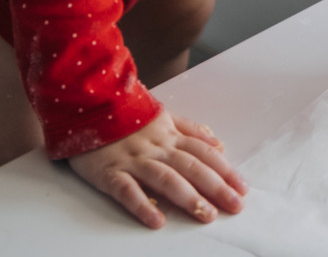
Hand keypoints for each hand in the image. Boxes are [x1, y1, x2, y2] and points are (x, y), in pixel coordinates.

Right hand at [68, 108, 244, 228]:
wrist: (85, 106)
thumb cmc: (126, 116)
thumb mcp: (163, 116)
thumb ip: (191, 130)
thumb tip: (219, 144)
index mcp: (169, 135)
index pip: (203, 153)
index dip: (225, 170)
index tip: (242, 188)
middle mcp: (156, 147)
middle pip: (191, 167)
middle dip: (216, 187)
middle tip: (235, 206)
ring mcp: (133, 160)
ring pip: (165, 178)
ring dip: (188, 197)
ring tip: (206, 215)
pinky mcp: (109, 172)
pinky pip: (127, 190)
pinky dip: (142, 205)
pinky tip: (157, 221)